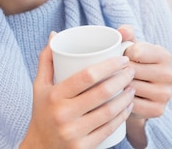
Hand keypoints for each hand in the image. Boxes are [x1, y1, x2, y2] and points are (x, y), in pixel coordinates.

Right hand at [21, 32, 135, 148]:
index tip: (122, 59)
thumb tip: (54, 35)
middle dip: (122, 79)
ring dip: (126, 98)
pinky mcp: (83, 148)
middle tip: (131, 71)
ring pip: (108, 112)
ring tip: (132, 87)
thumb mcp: (39, 87)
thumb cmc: (42, 112)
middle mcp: (63, 114)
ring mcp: (73, 133)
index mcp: (54, 95)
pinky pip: (108, 129)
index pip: (86, 76)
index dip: (108, 66)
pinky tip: (129, 107)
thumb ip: (46, 60)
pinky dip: (123, 117)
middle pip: (102, 93)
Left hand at [119, 25, 171, 147]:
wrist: (139, 92)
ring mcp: (166, 93)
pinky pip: (133, 105)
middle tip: (114, 73)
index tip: (122, 58)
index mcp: (164, 55)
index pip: (136, 52)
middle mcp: (169, 74)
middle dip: (119, 71)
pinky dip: (123, 102)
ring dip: (119, 87)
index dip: (123, 55)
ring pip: (132, 88)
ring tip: (116, 84)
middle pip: (133, 71)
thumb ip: (127, 34)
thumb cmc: (134, 64)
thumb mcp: (131, 46)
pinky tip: (121, 98)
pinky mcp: (159, 110)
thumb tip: (122, 31)